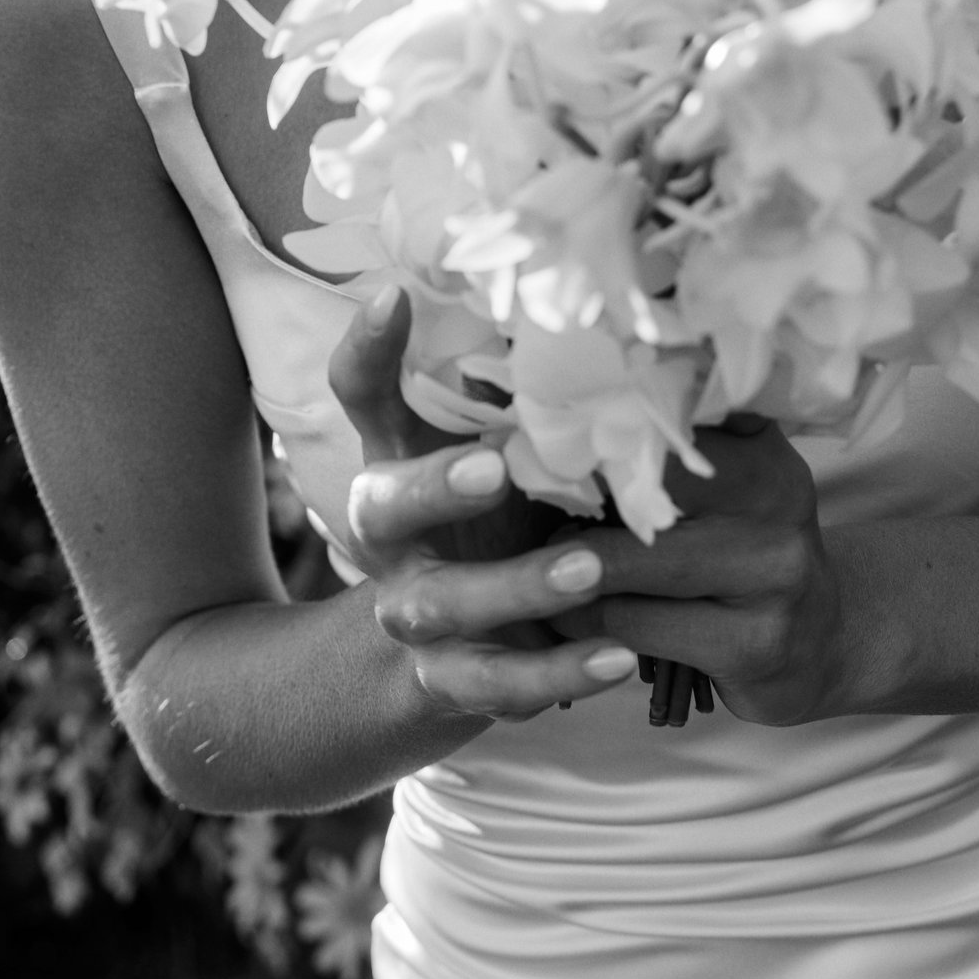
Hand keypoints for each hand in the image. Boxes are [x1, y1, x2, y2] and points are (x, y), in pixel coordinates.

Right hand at [331, 291, 639, 724]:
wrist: (436, 659)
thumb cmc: (489, 525)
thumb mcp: (492, 449)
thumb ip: (517, 392)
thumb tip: (605, 293)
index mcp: (391, 464)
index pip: (360, 396)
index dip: (367, 351)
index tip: (396, 295)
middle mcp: (388, 539)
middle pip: (382, 507)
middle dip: (434, 486)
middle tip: (493, 465)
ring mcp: (414, 614)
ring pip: (445, 604)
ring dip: (517, 588)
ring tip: (591, 570)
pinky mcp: (452, 682)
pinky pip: (496, 685)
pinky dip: (556, 676)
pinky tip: (618, 658)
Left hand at [546, 418, 847, 725]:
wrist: (821, 647)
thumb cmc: (739, 557)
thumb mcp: (724, 492)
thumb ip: (657, 456)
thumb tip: (533, 415)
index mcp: (760, 448)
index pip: (664, 420)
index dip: (591, 425)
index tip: (527, 426)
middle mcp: (778, 499)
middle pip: (644, 485)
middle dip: (569, 497)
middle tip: (508, 501)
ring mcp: (774, 575)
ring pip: (630, 563)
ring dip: (563, 571)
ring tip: (529, 571)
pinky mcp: (755, 644)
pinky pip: (635, 628)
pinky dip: (583, 624)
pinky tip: (561, 621)